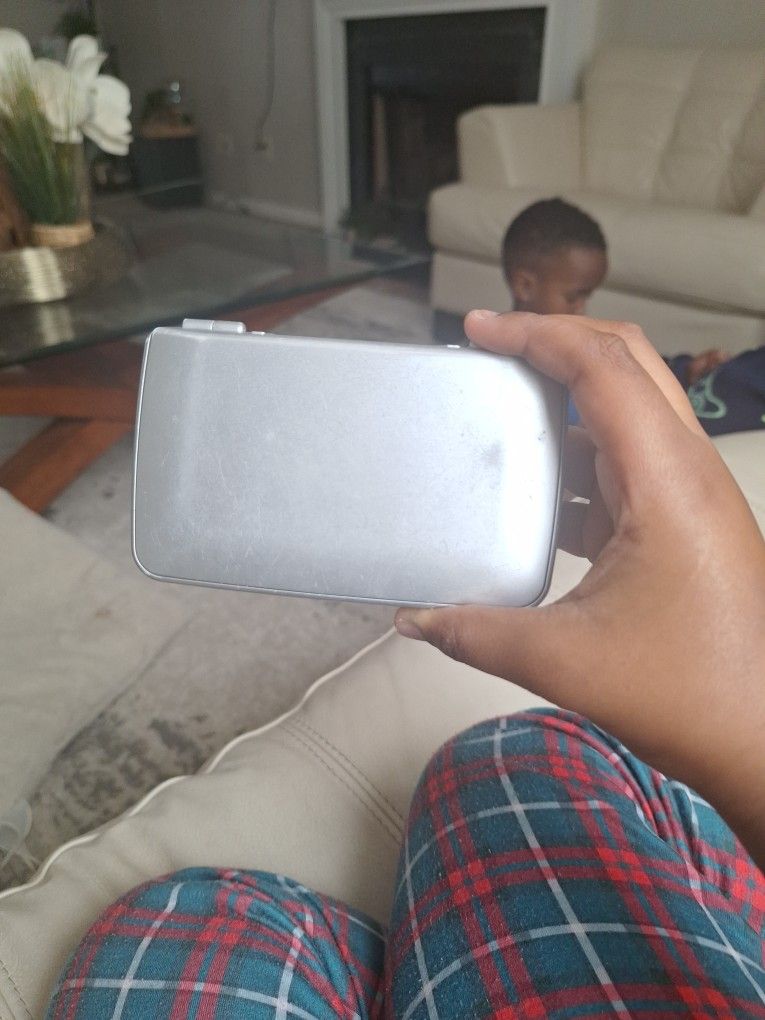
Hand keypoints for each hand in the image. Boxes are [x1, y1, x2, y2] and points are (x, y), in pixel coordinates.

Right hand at [395, 310, 764, 866]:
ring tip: (504, 407)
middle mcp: (686, 474)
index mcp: (668, 483)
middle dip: (555, 342)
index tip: (480, 329)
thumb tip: (416, 619)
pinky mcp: (684, 524)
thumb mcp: (566, 661)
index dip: (537, 333)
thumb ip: (476, 634)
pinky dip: (578, 455)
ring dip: (567, 398)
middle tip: (492, 345)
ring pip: (628, 410)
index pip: (603, 366)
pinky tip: (536, 489)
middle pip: (625, 364)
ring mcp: (689, 497)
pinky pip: (626, 462)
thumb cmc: (696, 695)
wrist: (764, 741)